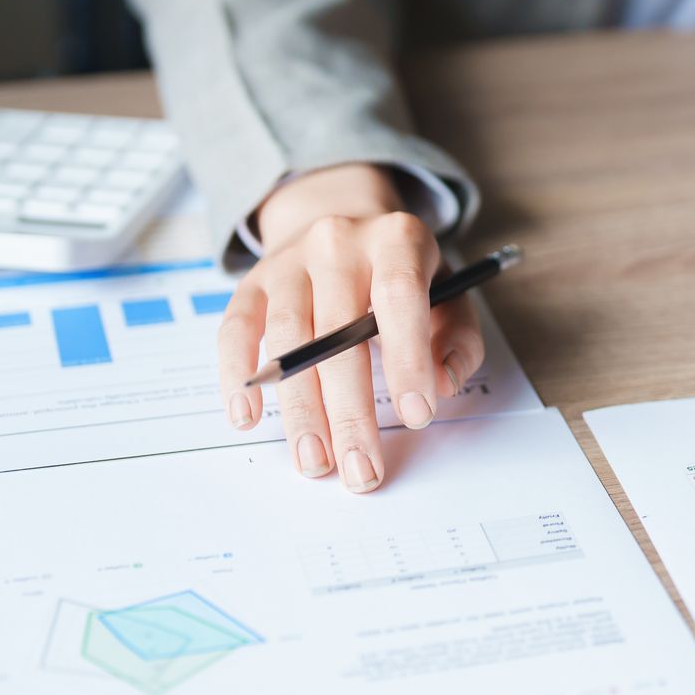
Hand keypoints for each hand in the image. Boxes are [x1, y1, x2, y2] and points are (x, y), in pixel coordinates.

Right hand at [216, 163, 485, 492]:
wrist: (343, 224)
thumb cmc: (403, 277)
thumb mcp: (450, 294)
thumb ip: (458, 340)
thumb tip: (441, 386)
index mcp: (397, 238)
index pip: (399, 296)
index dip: (407, 358)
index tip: (416, 416)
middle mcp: (339, 241)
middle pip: (338, 331)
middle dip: (351, 411)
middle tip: (362, 470)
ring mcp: (290, 261)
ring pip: (287, 338)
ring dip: (300, 409)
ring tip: (315, 461)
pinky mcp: (252, 283)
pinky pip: (236, 330)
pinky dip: (238, 376)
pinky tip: (248, 418)